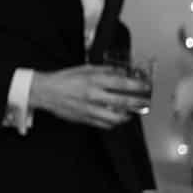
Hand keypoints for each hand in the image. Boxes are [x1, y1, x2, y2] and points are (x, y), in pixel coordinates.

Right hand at [28, 65, 147, 129]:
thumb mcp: (84, 68)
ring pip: (116, 117)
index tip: (145, 86)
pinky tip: (116, 119)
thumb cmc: (63, 79)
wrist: (46, 92)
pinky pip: (105, 124)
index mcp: (94, 81)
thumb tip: (120, 71)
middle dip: (138, 103)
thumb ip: (104, 70)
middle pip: (123, 102)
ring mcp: (90, 109)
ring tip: (132, 113)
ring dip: (127, 116)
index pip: (122, 84)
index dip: (138, 86)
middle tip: (145, 102)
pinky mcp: (85, 118)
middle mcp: (93, 95)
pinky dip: (114, 123)